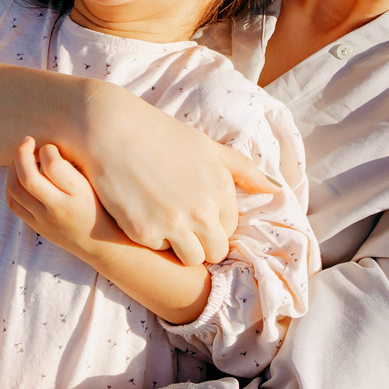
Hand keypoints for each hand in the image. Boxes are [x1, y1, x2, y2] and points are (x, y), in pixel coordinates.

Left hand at [6, 137, 125, 262]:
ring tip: (22, 156)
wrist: (99, 243)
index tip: (51, 147)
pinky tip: (17, 174)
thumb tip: (45, 147)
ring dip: (13, 167)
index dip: (48, 149)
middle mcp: (58, 208)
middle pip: (28, 179)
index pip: (53, 166)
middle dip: (22, 153)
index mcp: (78, 193)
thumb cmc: (98, 205)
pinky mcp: (35, 225)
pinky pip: (13, 202)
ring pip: (15, 189)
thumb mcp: (93, 183)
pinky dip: (11, 183)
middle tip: (28, 140)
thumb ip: (70, 167)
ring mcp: (43, 219)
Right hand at [74, 81, 277, 265]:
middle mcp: (203, 210)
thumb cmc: (161, 135)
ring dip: (179, 245)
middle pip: (215, 252)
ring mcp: (175, 224)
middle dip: (202, 242)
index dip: (212, 221)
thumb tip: (277, 190)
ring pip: (191, 258)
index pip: (229, 228)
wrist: (112, 130)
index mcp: (222, 189)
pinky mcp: (146, 233)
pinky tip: (140, 211)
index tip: (192, 206)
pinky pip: (158, 250)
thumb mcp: (208, 147)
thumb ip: (244, 171)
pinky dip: (151, 237)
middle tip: (180, 221)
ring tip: (162, 219)